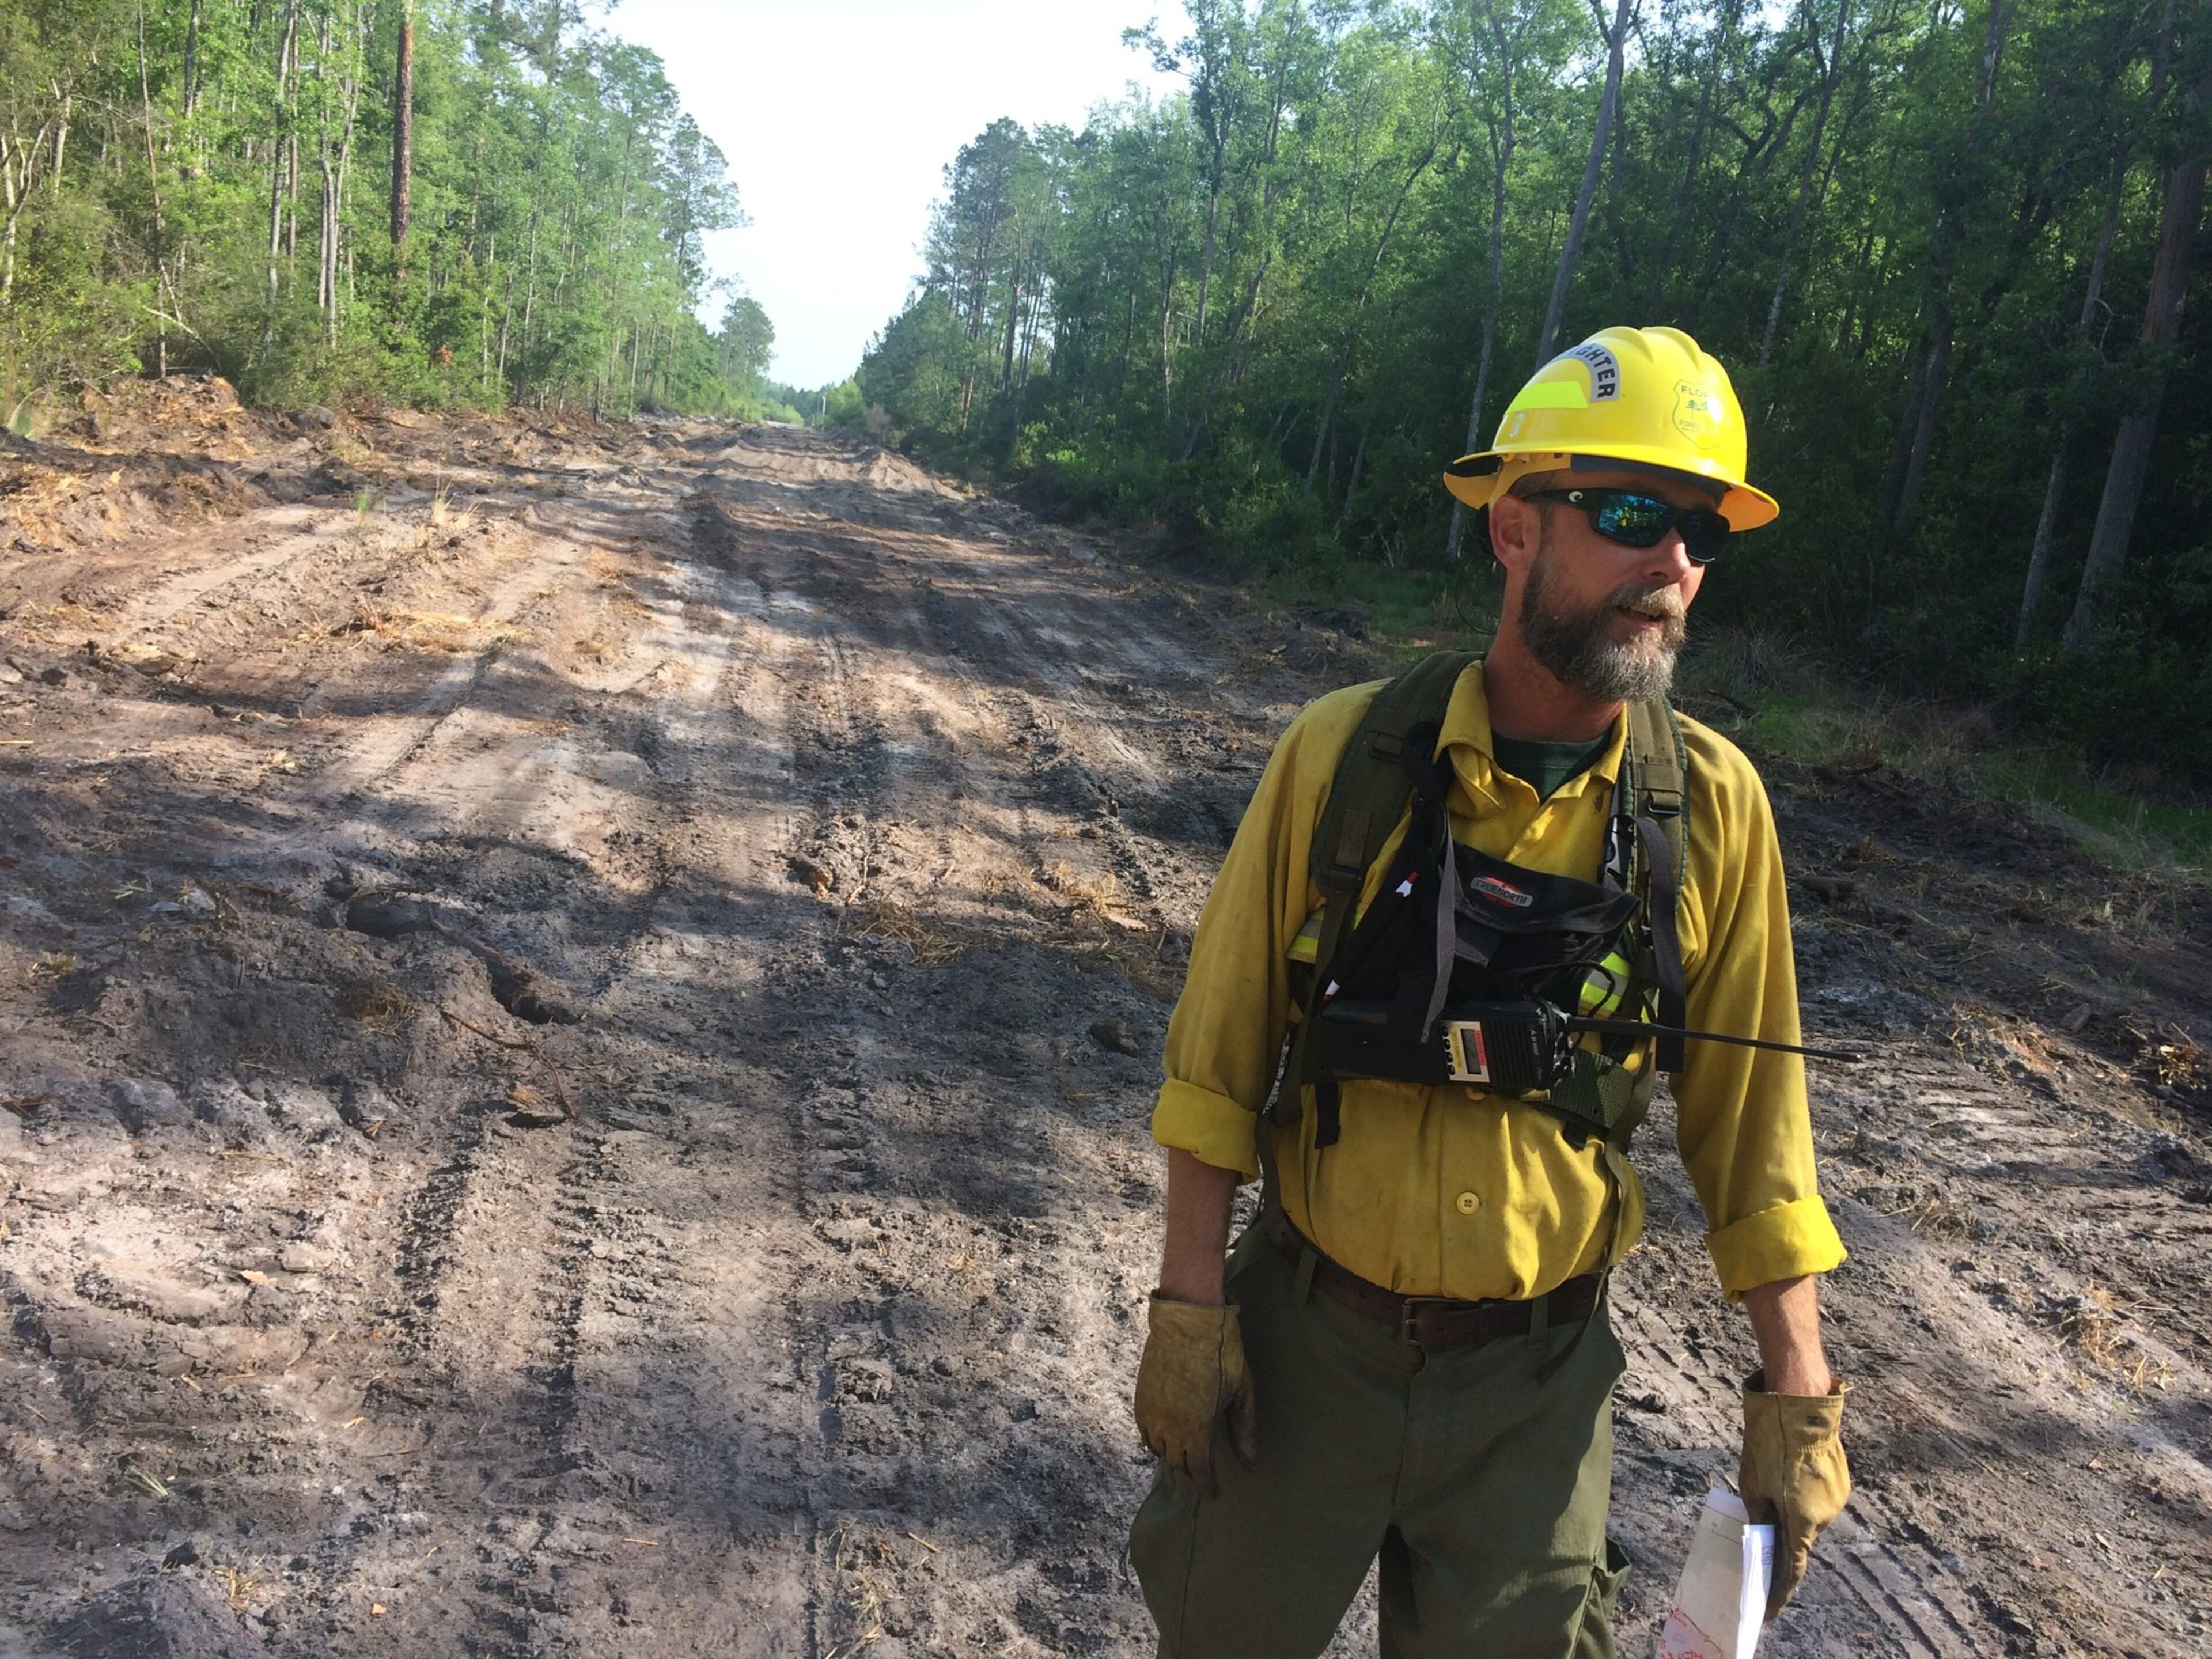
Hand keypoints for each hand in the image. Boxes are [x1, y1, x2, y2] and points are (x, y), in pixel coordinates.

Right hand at [1133, 1295, 1258, 1498]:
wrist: (1189, 1319)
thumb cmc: (1222, 1354)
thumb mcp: (1242, 1393)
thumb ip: (1244, 1430)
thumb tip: (1250, 1464)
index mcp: (1197, 1429)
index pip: (1200, 1471)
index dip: (1207, 1487)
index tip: (1214, 1496)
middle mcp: (1169, 1427)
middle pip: (1178, 1462)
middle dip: (1191, 1472)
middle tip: (1202, 1474)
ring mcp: (1151, 1412)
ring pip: (1158, 1449)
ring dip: (1173, 1457)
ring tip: (1185, 1456)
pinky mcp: (1141, 1397)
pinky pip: (1144, 1431)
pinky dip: (1155, 1440)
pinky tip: (1166, 1437)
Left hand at [1738, 1369, 1850, 1616]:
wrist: (1799, 1408)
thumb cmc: (1769, 1447)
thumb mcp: (1752, 1486)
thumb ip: (1760, 1517)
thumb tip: (1765, 1536)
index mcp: (1802, 1523)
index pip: (1791, 1570)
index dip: (1779, 1592)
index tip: (1769, 1611)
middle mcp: (1825, 1517)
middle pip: (1800, 1537)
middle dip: (1783, 1537)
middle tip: (1764, 1530)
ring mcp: (1837, 1498)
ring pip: (1809, 1514)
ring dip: (1794, 1508)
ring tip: (1776, 1483)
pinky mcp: (1841, 1480)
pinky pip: (1819, 1495)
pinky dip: (1804, 1492)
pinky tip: (1791, 1472)